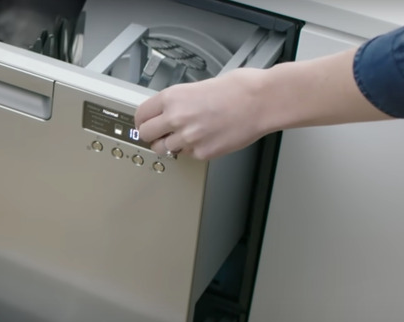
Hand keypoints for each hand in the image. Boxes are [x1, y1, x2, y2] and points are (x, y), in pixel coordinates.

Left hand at [134, 68, 269, 159]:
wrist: (262, 102)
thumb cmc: (240, 88)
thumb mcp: (200, 85)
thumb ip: (180, 100)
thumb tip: (170, 109)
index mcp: (172, 98)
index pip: (141, 115)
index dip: (142, 121)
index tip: (145, 123)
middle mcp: (176, 118)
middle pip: (146, 135)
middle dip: (152, 134)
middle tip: (160, 133)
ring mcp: (188, 138)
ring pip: (164, 149)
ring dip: (171, 144)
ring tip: (186, 135)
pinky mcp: (202, 153)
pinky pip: (187, 155)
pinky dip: (193, 149)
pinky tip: (206, 137)